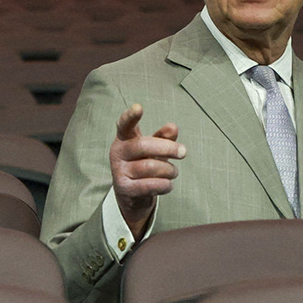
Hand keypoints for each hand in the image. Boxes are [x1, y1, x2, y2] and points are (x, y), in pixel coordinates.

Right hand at [109, 103, 185, 237]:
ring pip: (150, 167)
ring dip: (168, 170)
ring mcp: (119, 170)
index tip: (139, 107)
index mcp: (124, 138)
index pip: (124, 125)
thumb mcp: (154, 149)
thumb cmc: (144, 164)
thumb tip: (173, 127)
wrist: (132, 194)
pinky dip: (164, 185)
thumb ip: (163, 138)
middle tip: (183, 152)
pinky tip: (168, 184)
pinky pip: (149, 185)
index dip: (130, 116)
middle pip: (143, 146)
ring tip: (173, 172)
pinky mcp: (124, 188)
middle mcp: (118, 152)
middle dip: (167, 148)